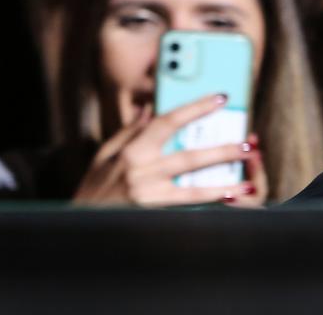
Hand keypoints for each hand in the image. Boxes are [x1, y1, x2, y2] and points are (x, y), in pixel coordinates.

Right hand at [73, 94, 264, 206]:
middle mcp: (140, 173)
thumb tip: (148, 107)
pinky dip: (206, 208)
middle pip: (189, 158)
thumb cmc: (92, 188)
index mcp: (131, 151)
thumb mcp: (104, 155)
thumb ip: (129, 131)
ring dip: (222, 187)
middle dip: (222, 151)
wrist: (74, 224)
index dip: (196, 107)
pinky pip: (184, 212)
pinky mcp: (149, 217)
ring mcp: (146, 198)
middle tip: (249, 144)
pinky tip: (227, 205)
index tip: (221, 98)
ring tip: (247, 184)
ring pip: (192, 191)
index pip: (168, 121)